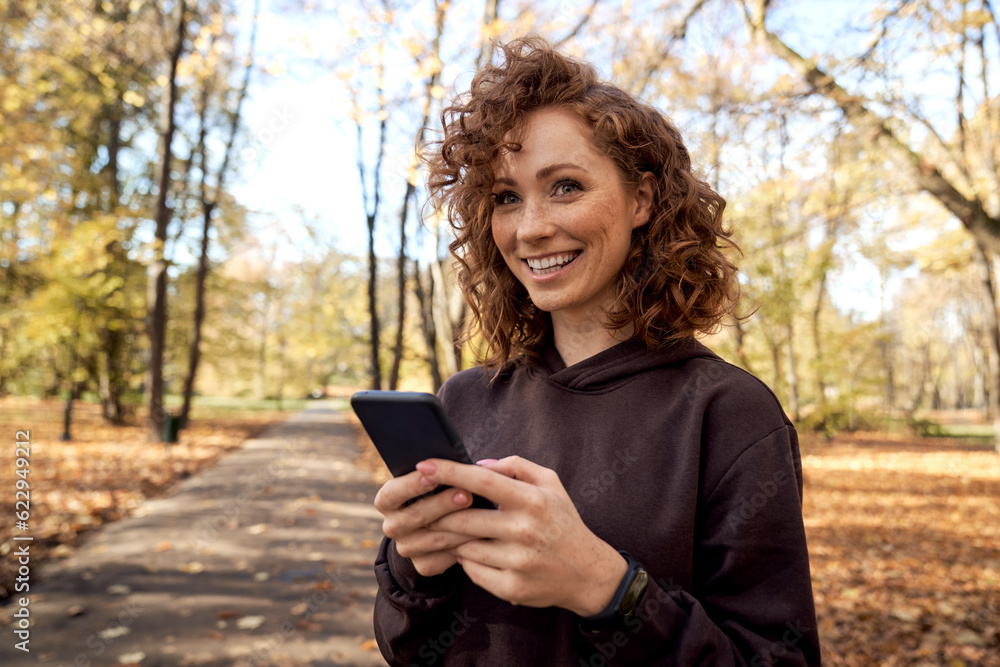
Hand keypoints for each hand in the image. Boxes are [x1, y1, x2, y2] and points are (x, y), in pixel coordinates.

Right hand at [374, 469, 477, 576]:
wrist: (436, 523)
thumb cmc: (438, 490)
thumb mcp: (432, 478)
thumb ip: (438, 472)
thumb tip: (457, 464)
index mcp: (386, 500)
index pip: (393, 493)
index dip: (412, 485)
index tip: (434, 476)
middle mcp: (392, 526)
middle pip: (415, 516)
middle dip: (443, 504)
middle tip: (467, 494)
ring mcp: (406, 548)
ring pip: (435, 538)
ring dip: (461, 526)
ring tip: (483, 515)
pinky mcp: (422, 565)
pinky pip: (444, 558)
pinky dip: (464, 546)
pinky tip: (480, 535)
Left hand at [418, 456, 627, 615]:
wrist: (588, 572)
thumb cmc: (563, 521)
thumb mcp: (550, 483)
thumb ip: (515, 466)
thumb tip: (477, 465)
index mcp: (532, 500)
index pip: (481, 482)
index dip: (448, 472)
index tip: (423, 465)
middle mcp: (524, 531)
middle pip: (462, 518)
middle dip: (436, 512)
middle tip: (422, 507)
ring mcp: (517, 562)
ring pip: (463, 545)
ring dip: (450, 537)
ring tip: (447, 529)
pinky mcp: (512, 587)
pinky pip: (472, 570)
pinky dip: (466, 560)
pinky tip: (470, 552)